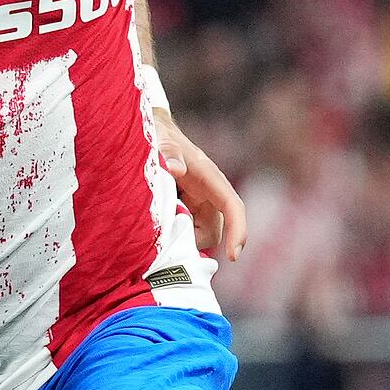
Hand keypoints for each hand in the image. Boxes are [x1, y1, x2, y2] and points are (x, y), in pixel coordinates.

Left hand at [155, 118, 245, 262]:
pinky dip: (173, 236)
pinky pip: (186, 232)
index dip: (238, 230)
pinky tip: (154, 228)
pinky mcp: (186, 210)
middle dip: (194, 242)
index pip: (232, 206)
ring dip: (181, 241)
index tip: (233, 256)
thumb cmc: (159, 134)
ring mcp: (197, 203)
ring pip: (198, 235)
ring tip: (155, 229)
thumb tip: (176, 169)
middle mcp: (208, 193)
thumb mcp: (161, 139)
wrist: (151, 133)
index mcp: (209, 177)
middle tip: (163, 239)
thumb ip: (168, 152)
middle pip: (213, 231)